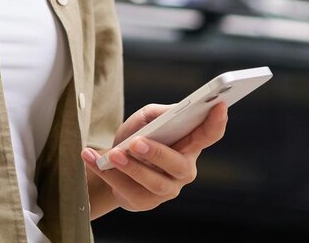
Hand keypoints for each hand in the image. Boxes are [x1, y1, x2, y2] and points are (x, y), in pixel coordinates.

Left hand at [80, 101, 227, 212]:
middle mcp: (183, 170)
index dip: (216, 122)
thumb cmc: (137, 137)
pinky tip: (89, 157)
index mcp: (189, 146)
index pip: (208, 135)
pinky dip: (105, 172)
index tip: (219, 105)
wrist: (111, 163)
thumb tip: (170, 113)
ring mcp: (166, 189)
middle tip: (136, 143)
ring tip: (112, 155)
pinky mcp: (143, 202)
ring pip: (152, 181)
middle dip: (157, 153)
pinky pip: (125, 188)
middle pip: (178, 165)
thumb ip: (159, 114)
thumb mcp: (146, 120)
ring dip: (130, 167)